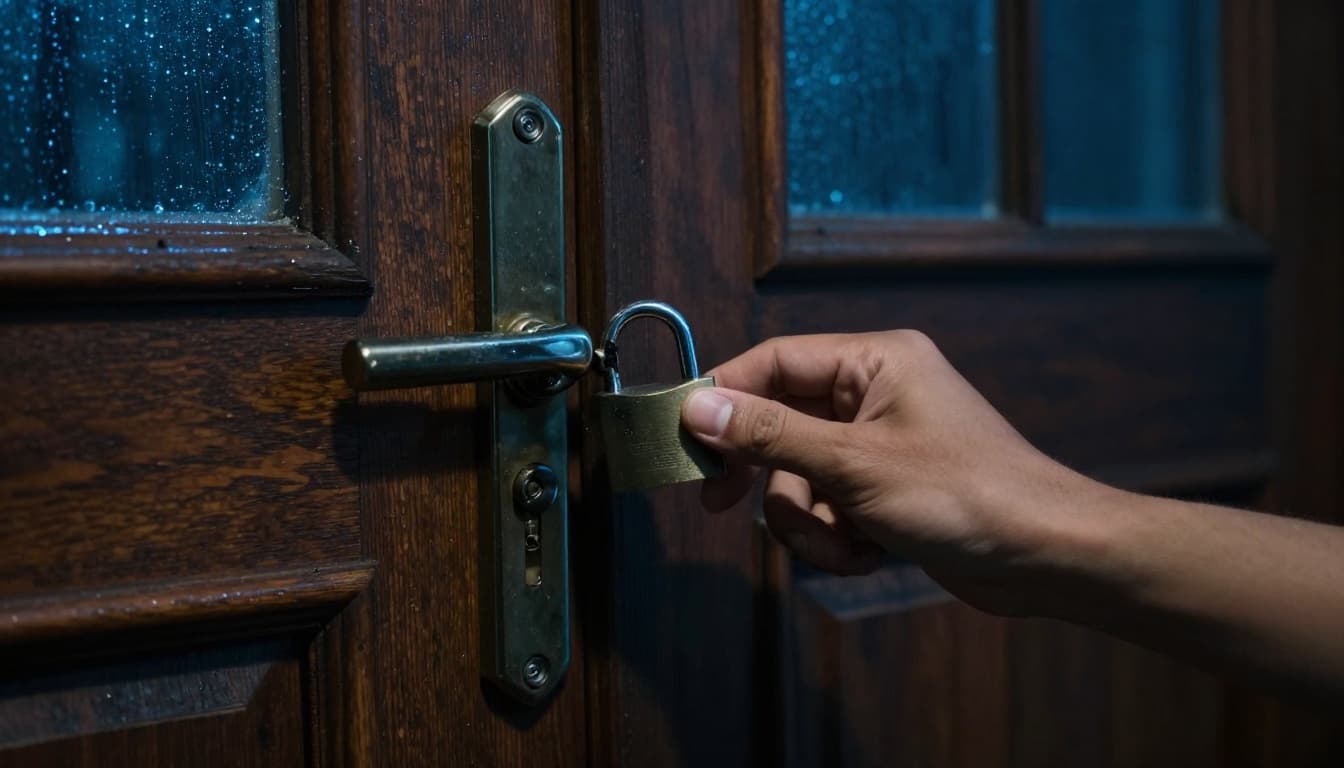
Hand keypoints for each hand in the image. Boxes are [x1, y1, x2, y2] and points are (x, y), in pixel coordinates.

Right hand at [681, 331, 1116, 615]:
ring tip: (844, 543)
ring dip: (808, 520)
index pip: (774, 361)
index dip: (723, 396)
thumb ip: (769, 434)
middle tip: (719, 504)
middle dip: (764, 474)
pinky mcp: (888, 490)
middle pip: (779, 424)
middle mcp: (876, 394)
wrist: (1047, 557)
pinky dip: (836, 537)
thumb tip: (696, 406)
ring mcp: (882, 445)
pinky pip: (829, 506)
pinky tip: (869, 555)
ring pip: (799, 476)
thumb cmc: (964, 496)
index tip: (684, 439)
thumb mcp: (853, 465)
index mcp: (875, 361)